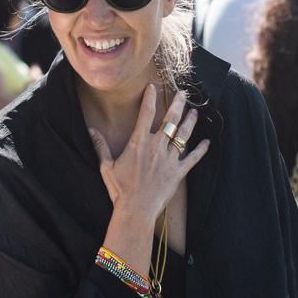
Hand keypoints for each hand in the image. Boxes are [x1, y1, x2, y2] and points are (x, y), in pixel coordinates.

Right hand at [88, 86, 208, 224]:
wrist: (136, 209)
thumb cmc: (119, 189)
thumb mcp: (106, 166)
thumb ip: (101, 146)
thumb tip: (91, 130)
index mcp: (139, 143)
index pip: (146, 114)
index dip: (150, 98)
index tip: (153, 87)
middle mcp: (156, 147)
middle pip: (170, 120)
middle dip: (177, 104)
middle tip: (183, 94)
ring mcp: (169, 159)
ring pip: (183, 135)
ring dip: (190, 122)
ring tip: (194, 112)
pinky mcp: (178, 172)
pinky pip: (192, 158)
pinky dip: (201, 150)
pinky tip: (207, 142)